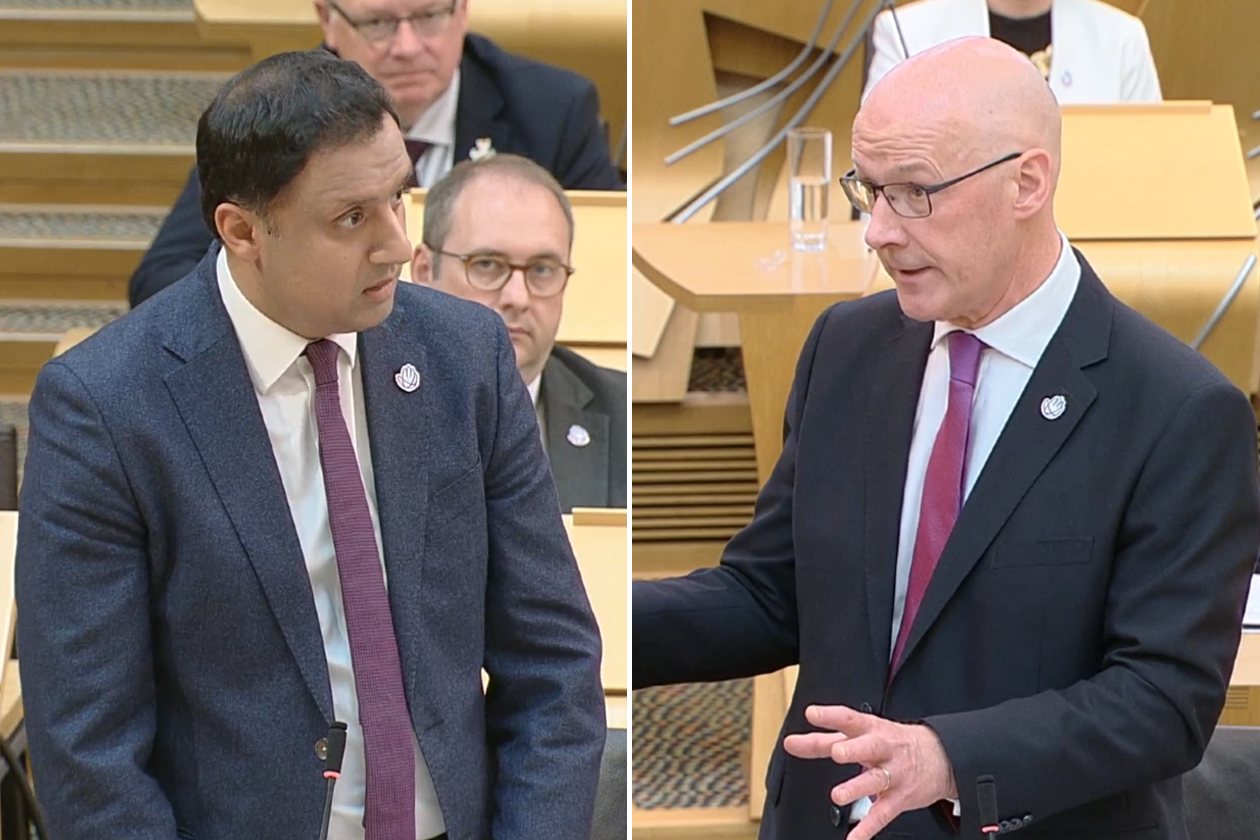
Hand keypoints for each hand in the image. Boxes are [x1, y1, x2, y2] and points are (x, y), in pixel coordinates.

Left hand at [782, 705, 957, 839]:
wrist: (942, 756)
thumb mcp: (864, 734)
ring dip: (856, 788)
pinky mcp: (901, 798)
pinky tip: (854, 839)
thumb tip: (793, 743)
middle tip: (836, 752)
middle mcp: (882, 749)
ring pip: (875, 780)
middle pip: (867, 747)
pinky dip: (868, 828)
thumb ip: (826, 739)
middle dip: (852, 749)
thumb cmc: (893, 742)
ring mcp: (893, 773)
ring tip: (837, 796)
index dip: (830, 716)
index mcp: (870, 729)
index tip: (811, 714)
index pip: (849, 718)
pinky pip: (883, 814)